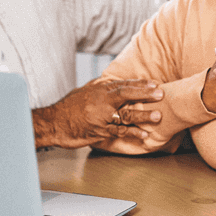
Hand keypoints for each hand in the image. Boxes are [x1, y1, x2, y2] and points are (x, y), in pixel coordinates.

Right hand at [35, 79, 163, 148]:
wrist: (53, 123)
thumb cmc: (69, 107)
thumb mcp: (84, 91)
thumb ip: (99, 86)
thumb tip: (110, 81)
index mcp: (99, 90)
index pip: (123, 84)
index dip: (140, 84)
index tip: (155, 83)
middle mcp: (101, 101)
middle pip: (127, 95)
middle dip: (145, 94)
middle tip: (161, 94)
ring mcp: (101, 117)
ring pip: (125, 115)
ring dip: (142, 115)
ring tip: (157, 116)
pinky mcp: (99, 131)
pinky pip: (118, 132)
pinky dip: (132, 133)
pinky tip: (143, 134)